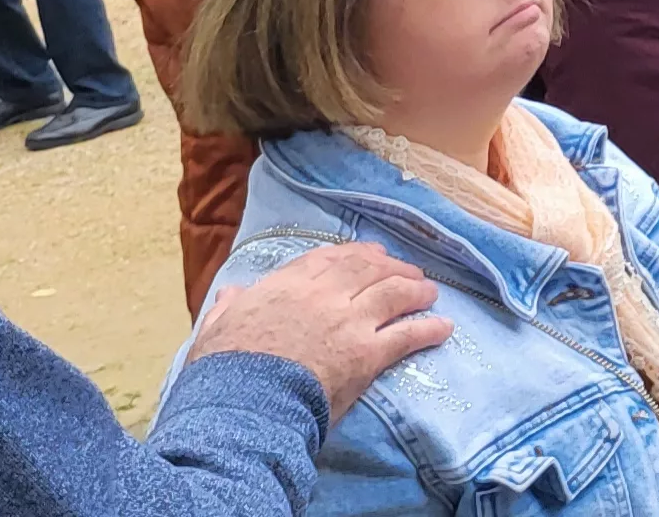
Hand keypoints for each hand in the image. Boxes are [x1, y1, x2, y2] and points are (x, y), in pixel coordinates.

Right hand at [185, 241, 450, 421]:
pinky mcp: (367, 354)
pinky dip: (429, 329)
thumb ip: (227, 308)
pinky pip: (407, 335)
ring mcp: (349, 322)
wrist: (243, 404)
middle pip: (368, 270)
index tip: (371, 255)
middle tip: (408, 272)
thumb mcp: (214, 331)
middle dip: (392, 268)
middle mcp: (323, 296)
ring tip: (429, 293)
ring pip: (393, 294)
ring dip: (416, 290)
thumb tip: (231, 294)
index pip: (329, 259)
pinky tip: (444, 328)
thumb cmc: (223, 371)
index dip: (355, 255)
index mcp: (285, 287)